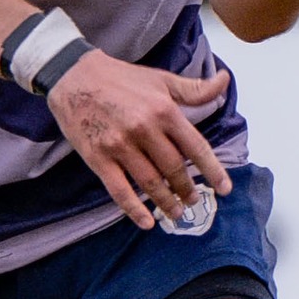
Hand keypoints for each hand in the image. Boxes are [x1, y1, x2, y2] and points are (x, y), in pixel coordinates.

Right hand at [46, 47, 231, 229]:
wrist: (73, 77)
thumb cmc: (120, 78)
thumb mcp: (161, 79)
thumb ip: (194, 88)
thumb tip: (225, 82)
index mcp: (164, 110)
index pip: (196, 147)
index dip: (212, 170)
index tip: (224, 189)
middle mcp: (144, 129)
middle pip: (174, 169)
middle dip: (187, 190)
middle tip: (194, 201)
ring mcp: (120, 146)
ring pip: (150, 183)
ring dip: (166, 202)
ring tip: (176, 213)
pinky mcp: (98, 158)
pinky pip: (119, 190)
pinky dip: (134, 210)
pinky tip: (146, 222)